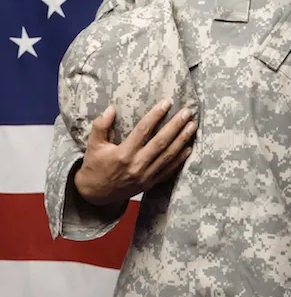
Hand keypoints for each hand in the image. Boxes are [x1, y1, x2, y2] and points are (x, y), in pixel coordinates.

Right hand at [74, 99, 196, 205]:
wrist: (94, 195)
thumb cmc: (94, 166)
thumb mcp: (93, 144)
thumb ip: (100, 125)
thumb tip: (111, 108)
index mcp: (123, 154)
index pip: (143, 130)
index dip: (156, 115)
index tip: (166, 102)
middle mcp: (136, 165)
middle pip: (161, 142)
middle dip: (176, 126)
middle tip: (187, 112)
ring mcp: (145, 176)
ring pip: (168, 156)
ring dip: (182, 140)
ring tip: (192, 126)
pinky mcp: (149, 184)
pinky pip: (168, 170)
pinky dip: (180, 159)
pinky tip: (189, 148)